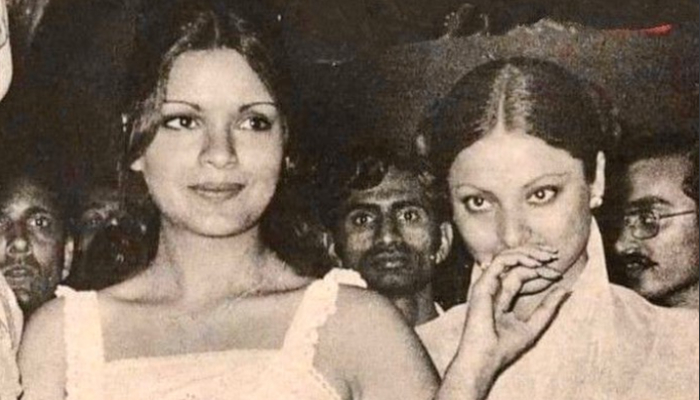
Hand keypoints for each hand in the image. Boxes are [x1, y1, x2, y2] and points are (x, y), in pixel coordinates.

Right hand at [452, 246, 570, 390]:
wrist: (486, 359)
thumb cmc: (505, 348)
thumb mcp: (534, 325)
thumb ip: (548, 308)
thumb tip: (566, 290)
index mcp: (502, 296)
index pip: (522, 275)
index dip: (541, 272)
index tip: (559, 275)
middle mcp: (494, 287)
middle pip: (514, 262)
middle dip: (535, 255)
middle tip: (554, 255)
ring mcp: (487, 285)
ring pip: (507, 257)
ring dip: (528, 253)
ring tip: (547, 257)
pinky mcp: (483, 284)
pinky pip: (500, 262)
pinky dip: (518, 258)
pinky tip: (535, 263)